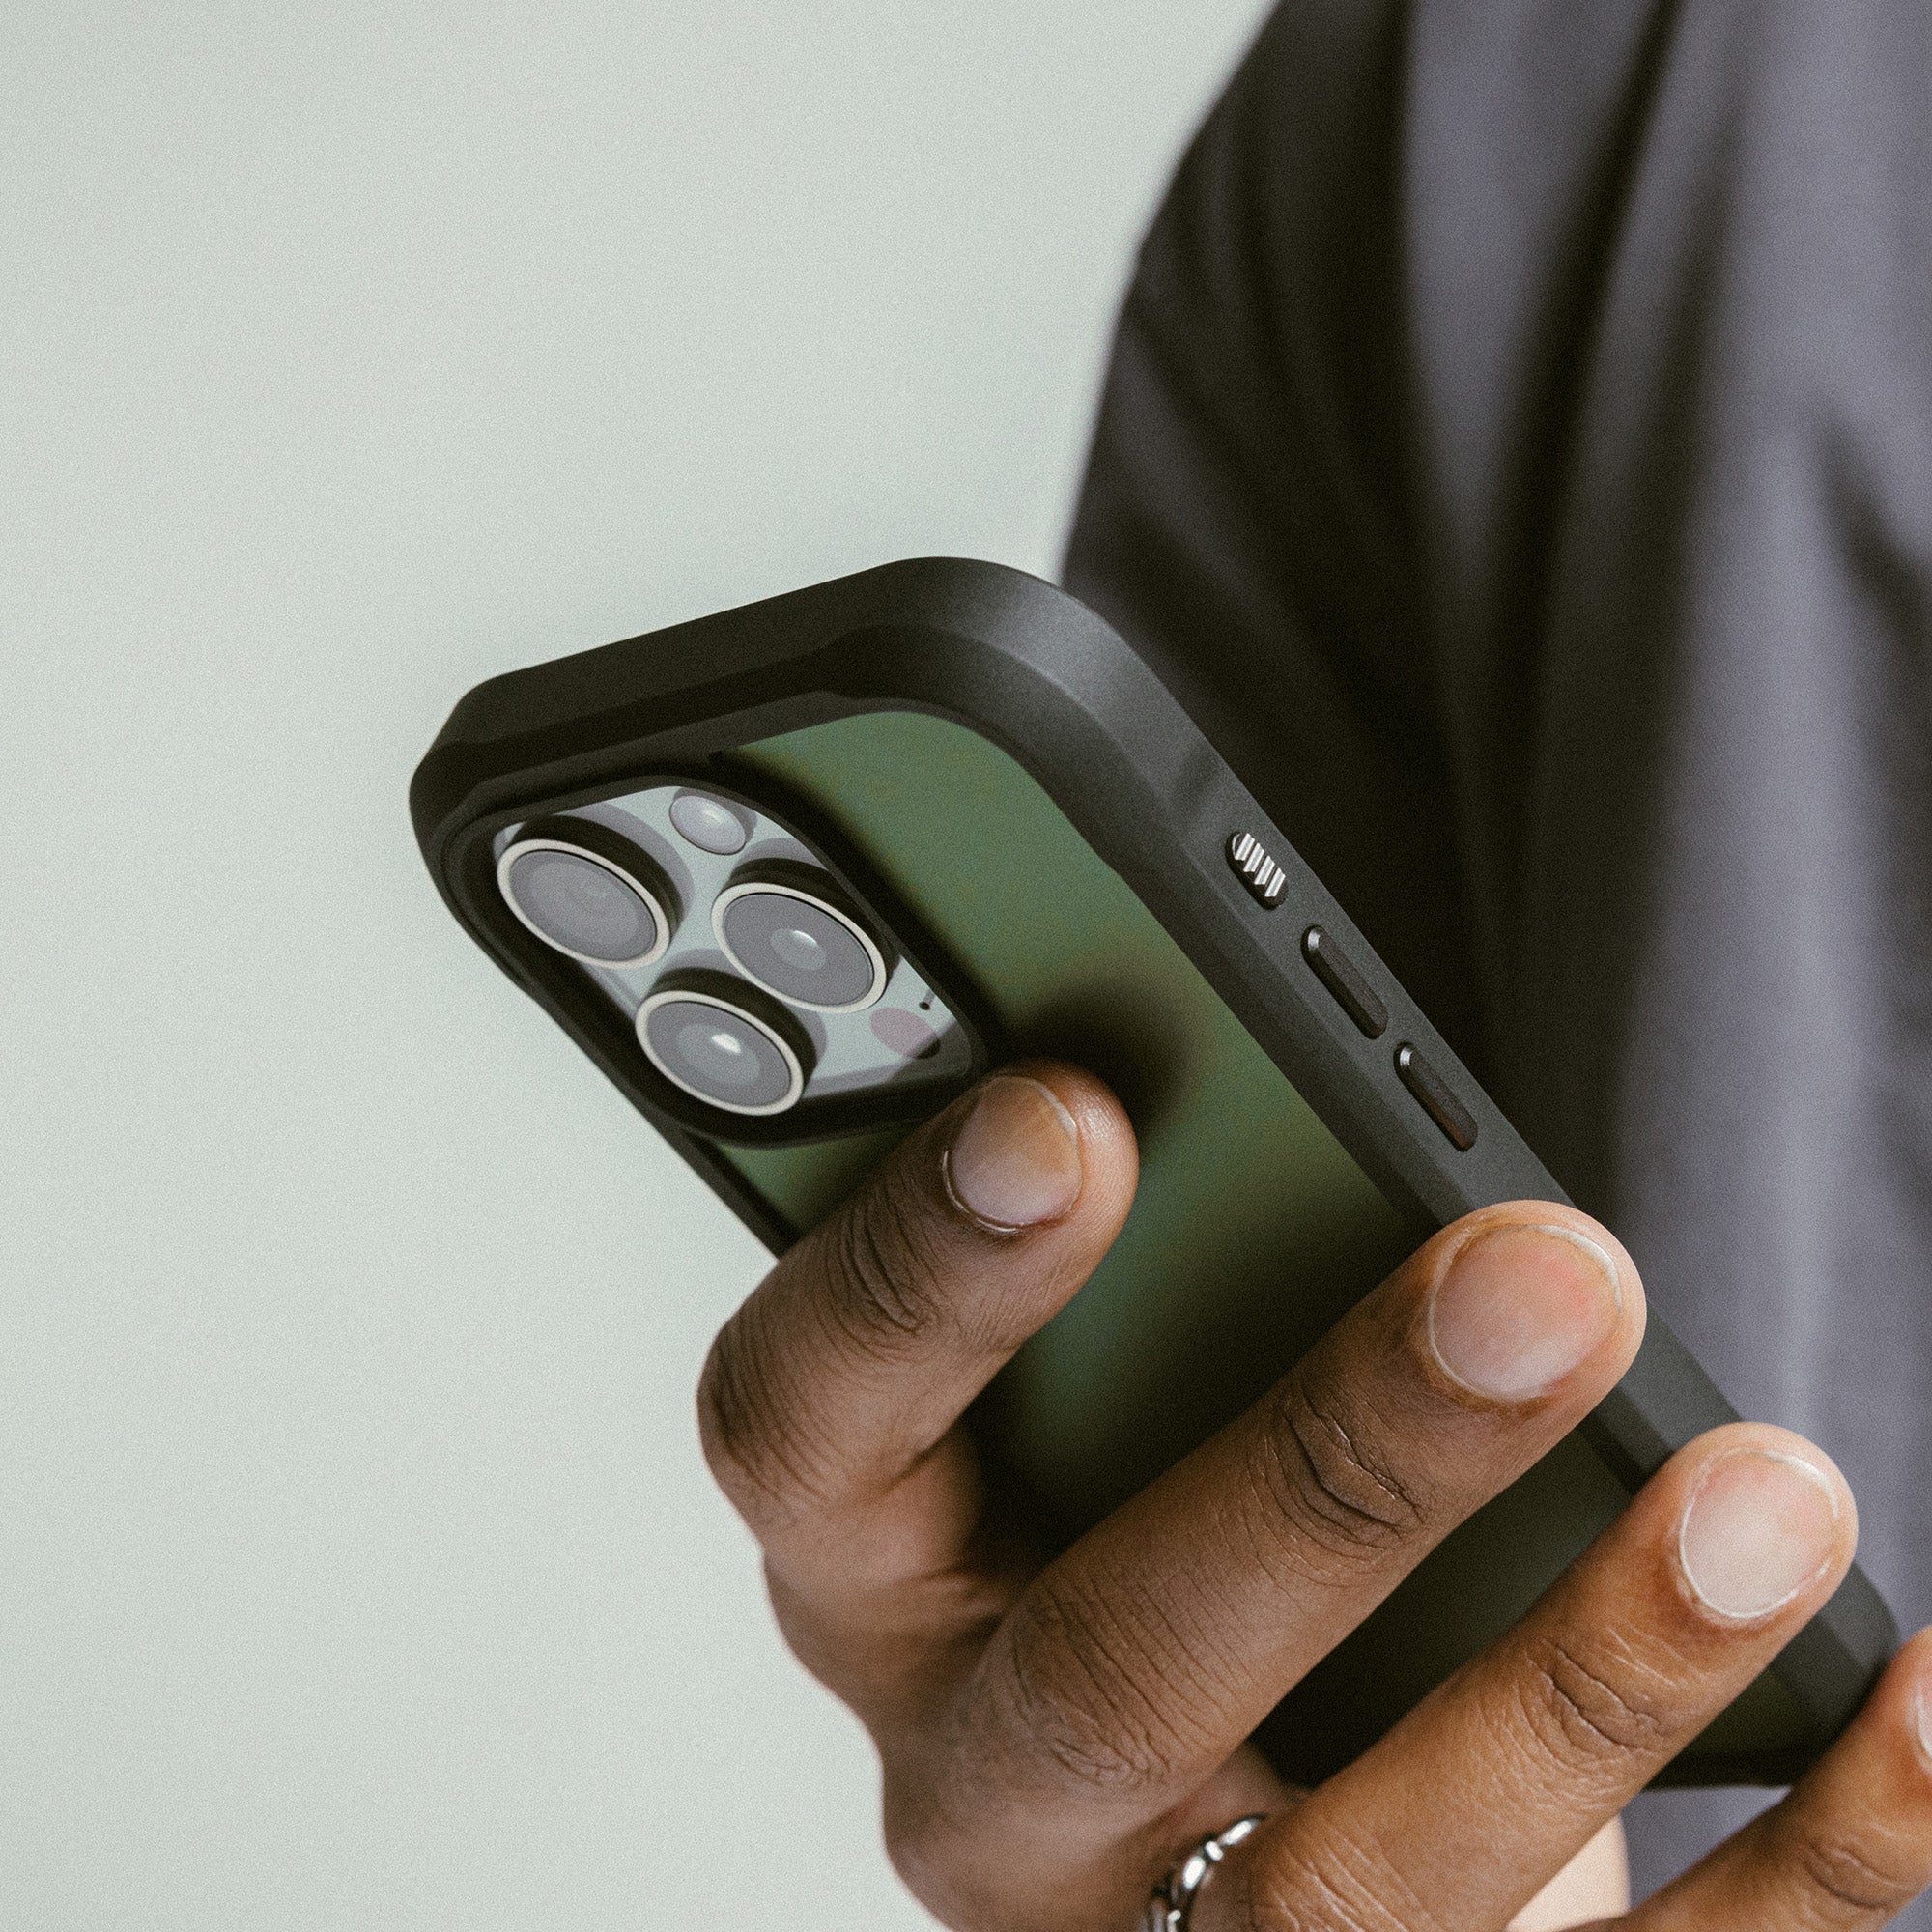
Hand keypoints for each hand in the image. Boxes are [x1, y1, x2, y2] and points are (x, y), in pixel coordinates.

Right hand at [696, 1064, 1931, 1928]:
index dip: (915, 1281)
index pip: (805, 1429)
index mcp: (879, 1567)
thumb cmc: (1136, 1514)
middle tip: (1540, 1271)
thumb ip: (1141, 1258)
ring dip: (1582, 1678)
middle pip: (1112, 1664)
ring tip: (1763, 1490)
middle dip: (1335, 1469)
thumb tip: (1282, 1081)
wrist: (1208, 1820)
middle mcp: (990, 1779)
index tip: (1070, 1114)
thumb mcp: (1083, 1386)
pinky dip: (1795, 1858)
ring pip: (1351, 1882)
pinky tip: (1914, 1697)